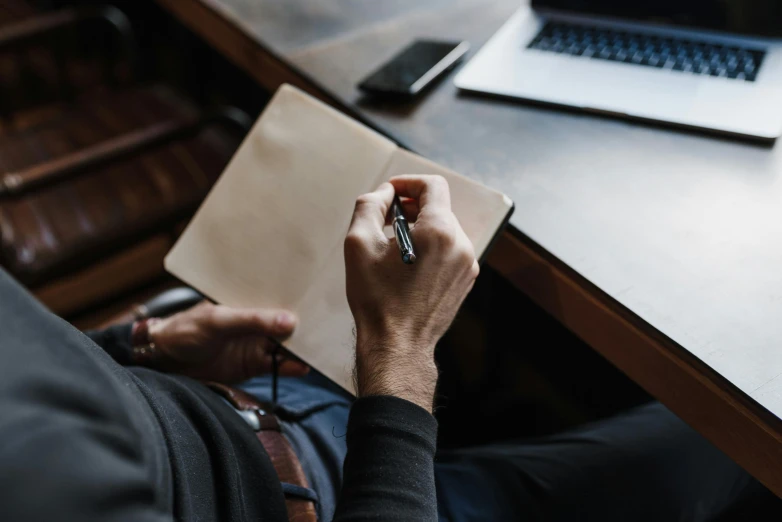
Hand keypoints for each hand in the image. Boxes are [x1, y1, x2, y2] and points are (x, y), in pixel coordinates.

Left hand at [142, 302, 308, 383]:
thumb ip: (253, 320)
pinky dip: (293, 367)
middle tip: (331, 326)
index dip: (298, 299)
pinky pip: (279, 366)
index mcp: (247, 302)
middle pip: (288, 323)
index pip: (278, 298)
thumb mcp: (218, 320)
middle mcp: (256, 322)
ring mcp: (256, 344)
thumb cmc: (185, 331)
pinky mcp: (254, 365)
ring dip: (304, 348)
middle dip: (308, 324)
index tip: (320, 299)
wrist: (163, 363)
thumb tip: (289, 321)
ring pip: (287, 345)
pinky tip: (306, 367)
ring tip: (323, 348)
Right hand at [344, 175, 478, 411]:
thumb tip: (384, 192)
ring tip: (393, 247)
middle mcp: (461, 245)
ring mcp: (467, 265)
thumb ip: (370, 205)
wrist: (397, 346)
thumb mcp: (359, 244)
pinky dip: (430, 247)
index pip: (432, 186)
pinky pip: (449, 250)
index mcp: (440, 231)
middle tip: (384, 221)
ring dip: (419, 228)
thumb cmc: (377, 299)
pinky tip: (407, 264)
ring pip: (444, 229)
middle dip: (410, 207)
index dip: (408, 182)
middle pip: (438, 207)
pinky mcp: (465, 281)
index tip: (390, 192)